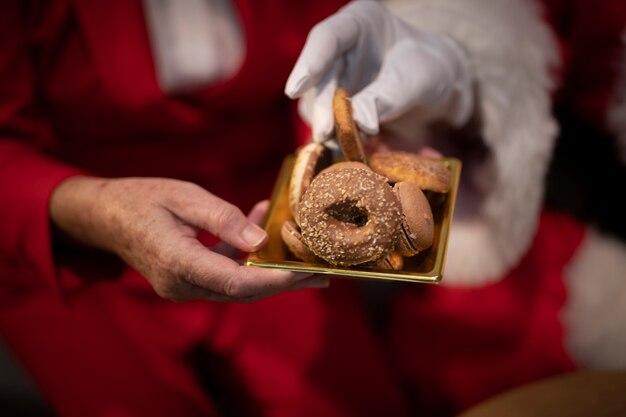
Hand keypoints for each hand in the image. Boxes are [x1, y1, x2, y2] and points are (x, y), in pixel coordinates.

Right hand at [50, 176, 327, 301]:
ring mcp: (182, 287)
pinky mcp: (185, 281)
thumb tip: (260, 239)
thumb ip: (222, 220)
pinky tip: (259, 229)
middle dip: (283, 283)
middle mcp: (181, 284)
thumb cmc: (141, 199)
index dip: (274, 280)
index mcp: (177, 262)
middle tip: (321, 274)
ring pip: (236, 285)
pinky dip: (245, 258)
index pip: (236, 280)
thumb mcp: (184, 196)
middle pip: (242, 290)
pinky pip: (223, 274)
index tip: (307, 274)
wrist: (103, 216)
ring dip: (268, 270)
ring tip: (303, 259)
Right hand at [285, 0, 473, 141]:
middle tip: (324, 133)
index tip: (295, 90)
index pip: (327, 37)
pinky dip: (338, 132)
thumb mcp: (414, 81)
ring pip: (317, 99)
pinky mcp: (336, 98)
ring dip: (328, 124)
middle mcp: (342, 45)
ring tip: (346, 143)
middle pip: (320, 74)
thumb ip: (385, 98)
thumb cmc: (430, 71)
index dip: (309, 63)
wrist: (439, 87)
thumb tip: (359, 122)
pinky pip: (327, 116)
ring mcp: (337, 72)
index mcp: (361, 21)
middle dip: (321, 106)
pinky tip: (352, 143)